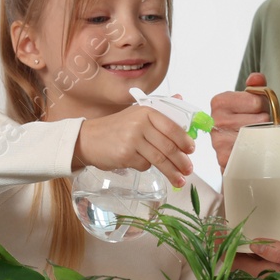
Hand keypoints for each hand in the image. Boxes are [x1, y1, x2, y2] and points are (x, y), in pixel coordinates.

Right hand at [73, 105, 193, 186]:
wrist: (87, 139)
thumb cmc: (115, 128)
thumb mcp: (136, 114)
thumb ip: (159, 110)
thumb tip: (180, 99)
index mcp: (146, 111)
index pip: (172, 127)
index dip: (184, 141)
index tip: (191, 150)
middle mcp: (139, 124)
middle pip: (168, 146)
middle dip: (181, 161)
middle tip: (188, 170)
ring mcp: (132, 140)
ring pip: (159, 159)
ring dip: (172, 172)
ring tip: (180, 180)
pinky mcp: (125, 155)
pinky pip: (144, 165)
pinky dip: (147, 167)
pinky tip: (143, 165)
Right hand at [209, 72, 272, 172]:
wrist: (232, 153)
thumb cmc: (242, 125)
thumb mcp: (247, 102)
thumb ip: (255, 87)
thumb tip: (257, 78)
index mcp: (219, 102)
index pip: (256, 101)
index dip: (262, 106)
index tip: (255, 112)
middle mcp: (216, 120)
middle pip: (260, 119)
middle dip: (264, 123)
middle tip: (256, 127)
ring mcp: (219, 141)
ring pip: (259, 135)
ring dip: (263, 137)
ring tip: (255, 138)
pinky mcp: (226, 159)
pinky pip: (254, 151)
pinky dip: (258, 151)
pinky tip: (253, 149)